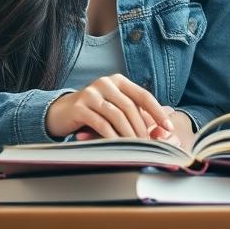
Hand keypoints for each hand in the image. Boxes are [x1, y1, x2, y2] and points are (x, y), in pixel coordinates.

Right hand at [45, 73, 175, 139]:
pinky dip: (112, 136)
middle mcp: (106, 83)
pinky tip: (118, 146)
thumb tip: (160, 130)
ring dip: (129, 134)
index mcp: (118, 81)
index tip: (169, 128)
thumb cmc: (94, 112)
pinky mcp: (79, 106)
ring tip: (136, 147)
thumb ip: (134, 115)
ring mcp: (91, 93)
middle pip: (131, 107)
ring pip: (117, 115)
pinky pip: (101, 123)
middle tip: (149, 144)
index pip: (143, 96)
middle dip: (142, 128)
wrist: (60, 113)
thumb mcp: (115, 109)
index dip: (158, 112)